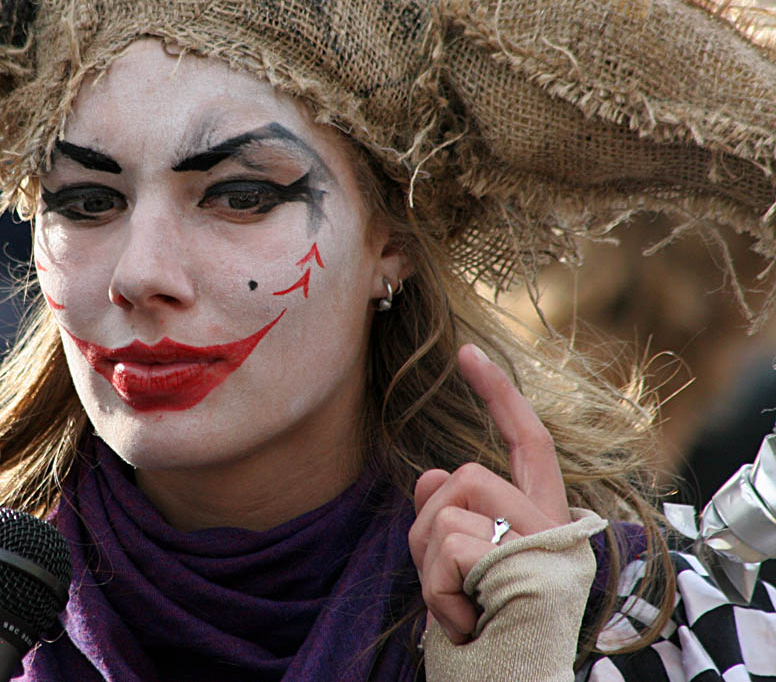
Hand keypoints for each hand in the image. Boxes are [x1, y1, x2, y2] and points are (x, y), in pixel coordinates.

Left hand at [408, 343, 571, 643]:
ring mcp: (547, 544)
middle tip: (448, 586)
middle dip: (429, 527)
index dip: (498, 394)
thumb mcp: (455, 566)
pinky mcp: (535, 566)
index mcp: (539, 516)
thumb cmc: (483, 628)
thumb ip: (448, 514)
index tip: (466, 352)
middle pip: (464, 476)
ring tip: (460, 607)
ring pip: (450, 506)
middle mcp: (552, 523)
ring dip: (430, 565)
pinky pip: (452, 547)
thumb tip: (431, 473)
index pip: (524, 441)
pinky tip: (467, 621)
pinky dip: (439, 590)